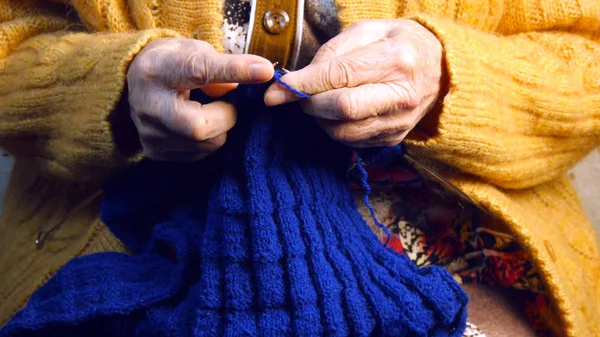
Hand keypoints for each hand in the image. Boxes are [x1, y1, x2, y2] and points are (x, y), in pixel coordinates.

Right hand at [127, 38, 273, 160]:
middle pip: (199, 127)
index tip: (264, 71)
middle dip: (226, 117)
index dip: (235, 71)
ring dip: (220, 129)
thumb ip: (221, 65)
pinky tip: (197, 122)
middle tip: (226, 105)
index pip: (200, 71)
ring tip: (209, 111)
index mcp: (159, 70)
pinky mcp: (155, 152)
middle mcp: (149, 105)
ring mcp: (150, 133)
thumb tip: (244, 85)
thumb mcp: (195, 51)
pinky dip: (209, 140)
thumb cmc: (174, 63)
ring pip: (205, 144)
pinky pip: (199, 154)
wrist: (139, 82)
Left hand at [264, 19, 443, 147]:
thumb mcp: (368, 31)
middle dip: (309, 104)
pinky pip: (352, 142)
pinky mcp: (394, 138)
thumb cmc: (399, 44)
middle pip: (342, 109)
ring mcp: (399, 122)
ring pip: (344, 132)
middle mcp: (401, 95)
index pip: (340, 77)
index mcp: (396, 59)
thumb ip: (333, 52)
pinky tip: (335, 113)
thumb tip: (298, 78)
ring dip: (319, 120)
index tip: (276, 90)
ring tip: (317, 102)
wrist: (442, 69)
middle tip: (297, 96)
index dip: (303, 85)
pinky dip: (334, 129)